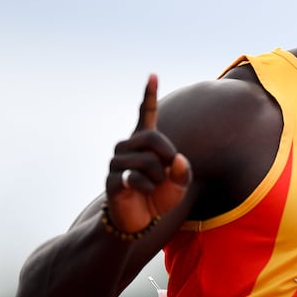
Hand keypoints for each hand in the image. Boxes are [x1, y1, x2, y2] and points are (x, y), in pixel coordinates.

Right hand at [105, 74, 191, 232]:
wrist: (140, 221)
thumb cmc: (159, 197)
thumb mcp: (180, 185)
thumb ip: (183, 171)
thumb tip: (179, 160)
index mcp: (144, 143)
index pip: (146, 115)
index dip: (149, 96)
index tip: (153, 75)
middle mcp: (128, 147)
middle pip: (152, 138)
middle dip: (168, 155)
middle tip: (168, 172)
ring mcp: (117, 163)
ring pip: (146, 161)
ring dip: (158, 177)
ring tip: (154, 186)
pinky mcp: (112, 180)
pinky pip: (135, 179)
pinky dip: (146, 188)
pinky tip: (142, 191)